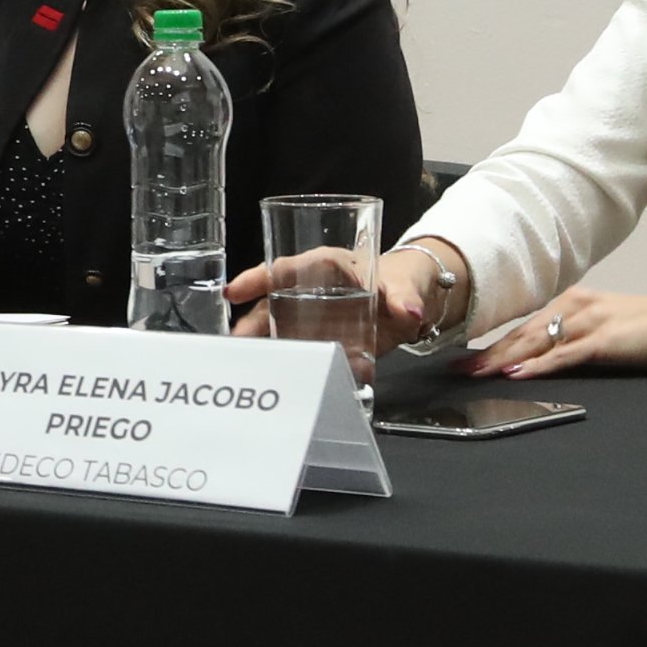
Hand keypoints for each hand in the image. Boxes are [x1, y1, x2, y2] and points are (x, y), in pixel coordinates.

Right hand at [226, 237, 459, 358]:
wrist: (413, 301)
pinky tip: (289, 380)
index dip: (256, 279)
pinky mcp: (324, 341)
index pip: (283, 268)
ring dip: (266, 347)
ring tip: (251, 366)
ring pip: (281, 330)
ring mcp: (314, 318)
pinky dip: (296, 365)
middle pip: (273, 303)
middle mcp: (311, 291)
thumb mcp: (405, 283)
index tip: (233, 293)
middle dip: (252, 323)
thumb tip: (410, 312)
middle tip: (236, 344)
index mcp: (325, 266)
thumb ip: (405, 297)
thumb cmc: (402, 278)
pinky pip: (304, 352)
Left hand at [466, 288, 646, 376]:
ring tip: (475, 373)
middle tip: (456, 369)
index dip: (494, 344)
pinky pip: (564, 355)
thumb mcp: (606, 329)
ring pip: (536, 343)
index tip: (466, 357)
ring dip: (503, 360)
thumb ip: (575, 341)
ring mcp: (589, 322)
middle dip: (487, 354)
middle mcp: (575, 308)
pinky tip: (518, 374)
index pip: (525, 328)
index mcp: (574, 304)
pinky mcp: (604, 340)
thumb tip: (544, 359)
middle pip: (522, 335)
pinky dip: (539, 366)